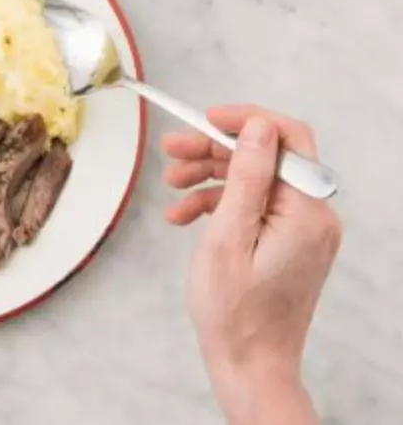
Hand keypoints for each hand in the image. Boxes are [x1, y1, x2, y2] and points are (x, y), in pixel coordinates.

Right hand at [162, 105, 341, 424]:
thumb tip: (258, 128)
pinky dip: (217, 205)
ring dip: (210, 177)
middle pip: (264, 158)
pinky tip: (183, 215)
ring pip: (254, 181)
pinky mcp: (288, 241)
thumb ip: (246, 176)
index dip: (244, 121)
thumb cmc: (234, 313)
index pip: (286, 139)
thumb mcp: (228, 236)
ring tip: (171, 185)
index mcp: (306, 212)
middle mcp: (313, 216)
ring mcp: (301, 230)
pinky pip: (253, 207)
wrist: (250, 365)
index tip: (204, 119)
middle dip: (214, 151)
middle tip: (171, 151)